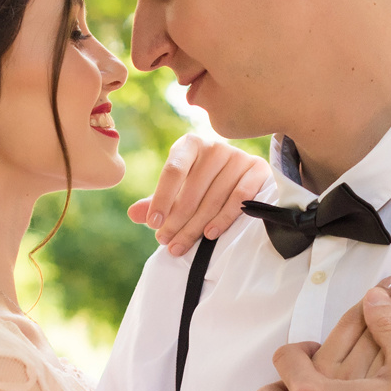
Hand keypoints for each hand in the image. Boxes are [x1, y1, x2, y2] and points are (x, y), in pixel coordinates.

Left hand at [129, 133, 270, 256]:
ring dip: (195, 226)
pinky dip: (223, 218)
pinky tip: (209, 234)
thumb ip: (156, 201)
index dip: (162, 199)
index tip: (153, 223)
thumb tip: (133, 214)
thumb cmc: (202, 184)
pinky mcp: (257, 170)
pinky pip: (239, 198)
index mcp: (190, 145)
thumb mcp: (178, 190)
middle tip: (165, 242)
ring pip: (213, 198)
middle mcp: (215, 146)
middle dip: (176, 220)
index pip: (173, 171)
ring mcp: (238, 156)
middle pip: (192, 189)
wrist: (242, 177)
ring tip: (180, 245)